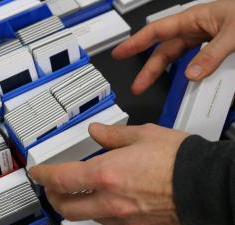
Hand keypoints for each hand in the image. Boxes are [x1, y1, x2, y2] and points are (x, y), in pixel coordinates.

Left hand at [29, 123, 189, 224]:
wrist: (209, 186)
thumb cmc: (180, 161)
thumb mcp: (143, 135)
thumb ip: (114, 135)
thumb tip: (97, 132)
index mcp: (108, 174)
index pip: (62, 179)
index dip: (43, 176)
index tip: (38, 172)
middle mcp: (111, 199)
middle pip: (67, 207)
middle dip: (53, 197)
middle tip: (50, 187)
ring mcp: (124, 216)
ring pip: (88, 217)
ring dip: (76, 206)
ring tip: (76, 193)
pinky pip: (110, 221)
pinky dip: (99, 211)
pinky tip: (106, 199)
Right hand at [112, 0, 234, 94]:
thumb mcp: (234, 33)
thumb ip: (212, 54)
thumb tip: (192, 74)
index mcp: (195, 18)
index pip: (157, 31)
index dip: (136, 43)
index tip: (119, 52)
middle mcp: (198, 28)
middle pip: (165, 50)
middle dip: (149, 69)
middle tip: (138, 85)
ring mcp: (207, 38)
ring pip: (180, 58)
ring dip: (168, 74)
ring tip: (159, 88)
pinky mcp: (218, 48)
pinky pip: (198, 62)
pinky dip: (193, 74)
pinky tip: (192, 83)